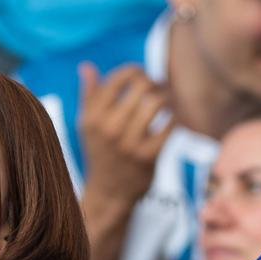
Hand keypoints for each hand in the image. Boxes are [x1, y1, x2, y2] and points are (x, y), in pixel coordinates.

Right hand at [76, 63, 171, 226]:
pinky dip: (174, 118)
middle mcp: (109, 128)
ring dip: (167, 97)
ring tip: (167, 100)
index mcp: (93, 116)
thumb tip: (86, 66)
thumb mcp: (87, 125)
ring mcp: (129, 143)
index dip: (136, 71)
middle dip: (154, 82)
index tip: (141, 76)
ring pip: (157, 103)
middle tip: (159, 87)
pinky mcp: (148, 156)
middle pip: (142, 86)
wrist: (109, 193)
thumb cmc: (100, 152)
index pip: (119, 78)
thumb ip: (88, 95)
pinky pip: (170, 125)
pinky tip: (171, 119)